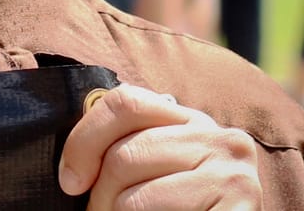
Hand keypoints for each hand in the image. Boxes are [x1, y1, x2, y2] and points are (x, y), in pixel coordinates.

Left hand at [59, 83, 262, 210]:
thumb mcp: (159, 172)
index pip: (126, 102)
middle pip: (125, 154)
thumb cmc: (184, 208)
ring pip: (136, 198)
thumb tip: (72, 164)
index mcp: (196, 122)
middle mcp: (222, 141)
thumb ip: (132, 150)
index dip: (85, 139)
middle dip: (100, 195)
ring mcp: (233, 177)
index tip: (71, 180)